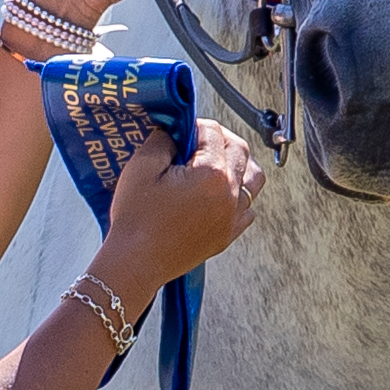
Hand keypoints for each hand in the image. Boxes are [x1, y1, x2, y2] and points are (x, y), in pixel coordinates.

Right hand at [98, 121, 263, 284]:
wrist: (135, 263)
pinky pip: (247, 208)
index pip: (213, 132)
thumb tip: (175, 131)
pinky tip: (215, 194)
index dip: (194, 126)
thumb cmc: (136, 220)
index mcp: (211, 174)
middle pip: (240, 150)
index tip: (181, 132)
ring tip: (213, 164)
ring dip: (237, 164)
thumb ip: (162, 139)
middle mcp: (230, 195)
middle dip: (219, 138)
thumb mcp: (141, 167)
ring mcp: (232, 217)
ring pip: (253, 178)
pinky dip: (237, 195)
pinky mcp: (228, 235)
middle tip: (196, 141)